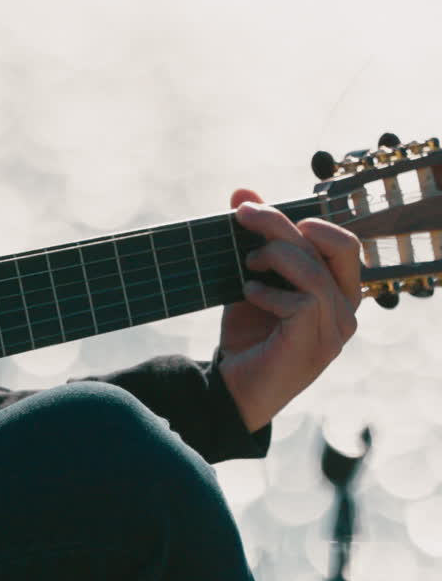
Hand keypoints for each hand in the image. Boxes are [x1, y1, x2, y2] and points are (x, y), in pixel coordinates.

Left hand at [217, 189, 362, 431]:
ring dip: (273, 254)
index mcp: (339, 289)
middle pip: (336, 243)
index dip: (298, 217)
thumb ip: (254, 241)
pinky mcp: (317, 340)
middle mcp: (347, 307)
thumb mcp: (251, 280)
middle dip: (284, 222)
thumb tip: (242, 192)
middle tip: (242, 217)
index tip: (249, 209)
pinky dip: (267, 291)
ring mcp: (337, 326)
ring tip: (246, 265)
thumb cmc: (248, 336)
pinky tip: (248, 295)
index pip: (341, 239)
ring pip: (314, 267)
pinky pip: (299, 298)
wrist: (232, 388)